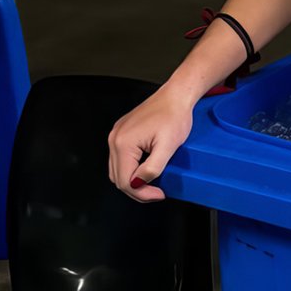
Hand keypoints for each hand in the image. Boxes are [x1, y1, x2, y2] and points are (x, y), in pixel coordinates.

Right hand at [107, 84, 194, 202]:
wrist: (176, 95)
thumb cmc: (175, 115)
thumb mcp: (168, 146)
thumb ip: (152, 168)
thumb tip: (139, 184)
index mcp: (123, 143)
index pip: (125, 181)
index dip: (143, 193)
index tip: (160, 194)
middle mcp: (114, 139)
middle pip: (118, 178)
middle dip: (137, 190)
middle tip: (157, 193)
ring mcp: (116, 135)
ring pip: (117, 170)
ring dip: (133, 181)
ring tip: (152, 183)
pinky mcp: (122, 133)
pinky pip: (121, 159)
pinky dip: (131, 169)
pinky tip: (145, 170)